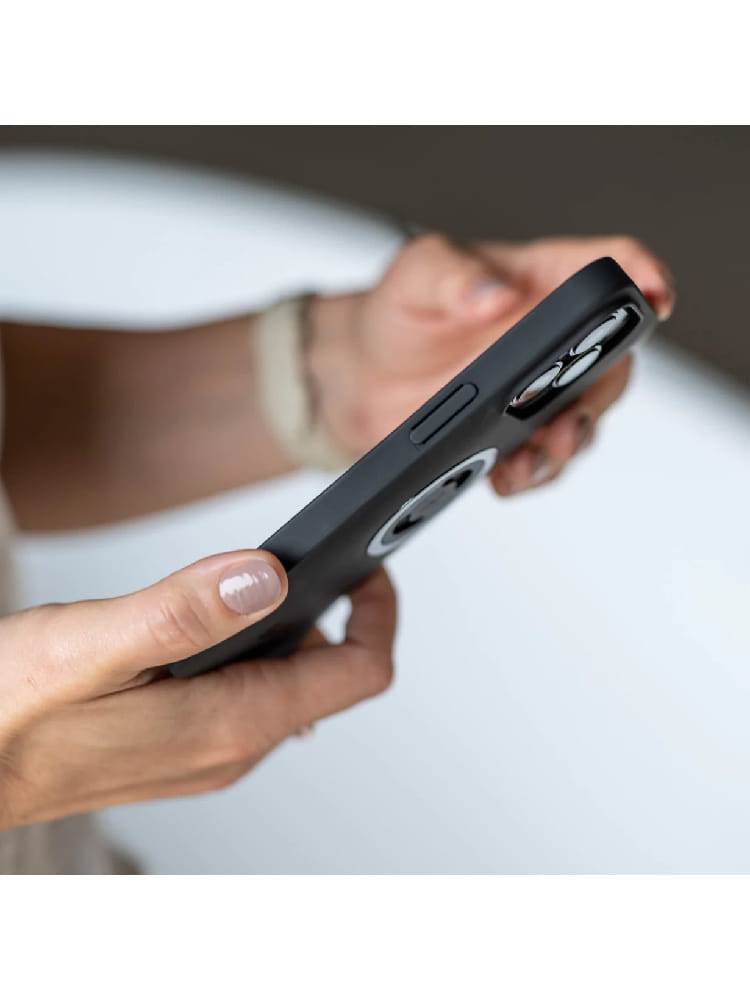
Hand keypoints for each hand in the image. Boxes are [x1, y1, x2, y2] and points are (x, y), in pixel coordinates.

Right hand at [0, 552, 394, 829]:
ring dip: (285, 630)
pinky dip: (248, 653)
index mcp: (232, 721)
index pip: (358, 672)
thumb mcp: (96, 645)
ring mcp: (209, 752)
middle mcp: (233, 746)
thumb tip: (270, 578)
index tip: (367, 565)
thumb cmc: (12, 714)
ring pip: (285, 684)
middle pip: (328, 677)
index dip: (378, 612)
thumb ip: (187, 612)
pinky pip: (246, 696)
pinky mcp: (183, 746)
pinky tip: (203, 627)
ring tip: (246, 584)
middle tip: (305, 558)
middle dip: (332, 614)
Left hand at [309, 234, 674, 493]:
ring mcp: (538, 391)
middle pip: (610, 362)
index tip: (655, 297)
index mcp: (541, 281)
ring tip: (530, 460)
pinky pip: (544, 459)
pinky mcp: (516, 435)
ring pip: (582, 421)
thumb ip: (454, 277)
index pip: (606, 267)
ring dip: (566, 445)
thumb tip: (494, 296)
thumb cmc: (400, 310)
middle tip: (570, 419)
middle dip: (600, 394)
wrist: (361, 376)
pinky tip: (506, 478)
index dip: (641, 275)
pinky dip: (532, 473)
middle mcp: (552, 339)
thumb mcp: (417, 274)